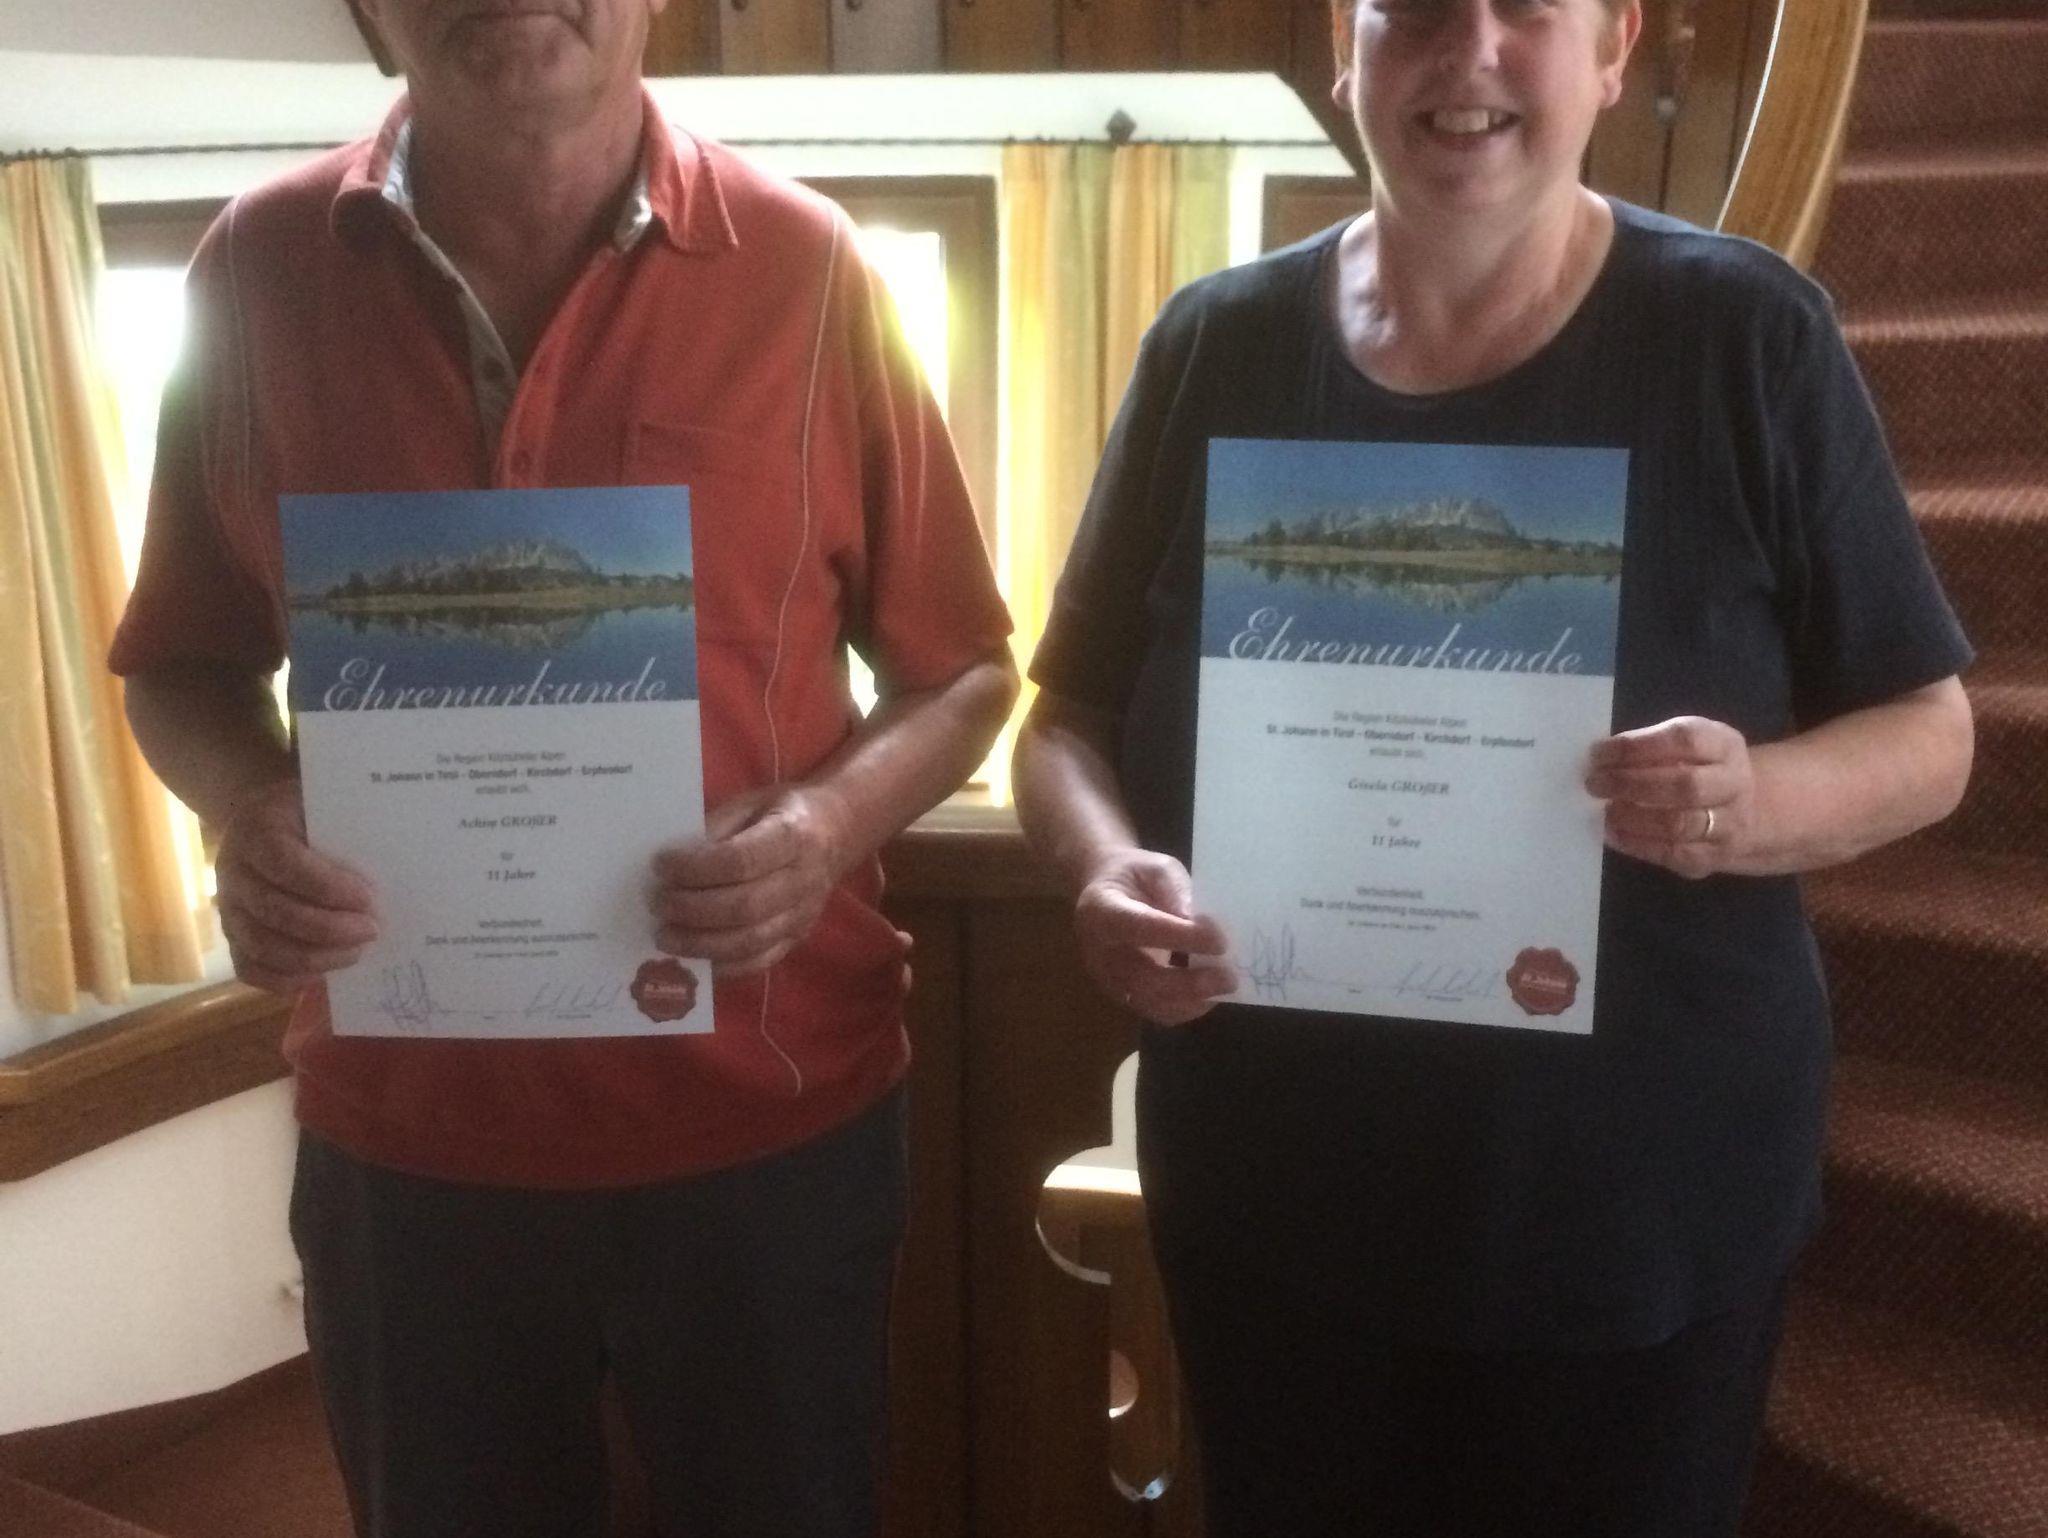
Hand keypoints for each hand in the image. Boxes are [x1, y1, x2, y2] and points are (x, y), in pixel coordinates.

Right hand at [215, 779, 379, 994]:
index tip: (369, 898)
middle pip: (275, 911)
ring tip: (357, 952)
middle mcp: (232, 872)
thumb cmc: (305, 814)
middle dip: (329, 928)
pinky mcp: (232, 937)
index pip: (284, 864)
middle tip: (372, 930)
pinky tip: (323, 974)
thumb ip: (345, 830)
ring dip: (315, 957)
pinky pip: (249, 968)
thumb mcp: (322, 805)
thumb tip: (390, 863)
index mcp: (255, 831)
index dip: (327, 886)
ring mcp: (228, 908)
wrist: (264, 824)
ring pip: (262, 946)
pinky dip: (285, 979)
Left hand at [651, 785, 847, 974]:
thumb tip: (670, 866)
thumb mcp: (748, 804)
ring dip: (699, 943)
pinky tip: (691, 955)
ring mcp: (803, 915)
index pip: (740, 860)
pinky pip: (758, 962)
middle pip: (744, 907)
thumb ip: (714, 830)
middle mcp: (804, 880)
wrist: (835, 831)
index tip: (660, 865)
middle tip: (657, 903)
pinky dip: (720, 964)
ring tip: (664, 935)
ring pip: (749, 942)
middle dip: (691, 909)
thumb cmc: (780, 812)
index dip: (695, 868)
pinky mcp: (797, 938)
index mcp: (793, 836)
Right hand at [1073, 848, 1236, 1025]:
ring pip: (1150, 1002)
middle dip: (1189, 983)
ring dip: (1192, 1000)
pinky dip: (1186, 1007)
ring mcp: (1109, 979)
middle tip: (1229, 977)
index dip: (1180, 937)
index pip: (1139, 927)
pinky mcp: (1123, 995)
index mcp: (1101, 910)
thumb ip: (1176, 891)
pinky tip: (1209, 993)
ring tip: (1224, 986)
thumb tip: (1200, 924)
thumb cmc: (1135, 876)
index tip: (1220, 941)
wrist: (1106, 893)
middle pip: (1142, 978)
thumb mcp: (1157, 868)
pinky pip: (1155, 1011)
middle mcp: (1100, 952)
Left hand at [1585, 716, 1756, 878]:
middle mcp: (1734, 784)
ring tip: (1604, 811)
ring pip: (1682, 824)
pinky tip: (1614, 835)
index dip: (1637, 746)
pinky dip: (1639, 845)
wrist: (1752, 811)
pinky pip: (1677, 855)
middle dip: (1632, 784)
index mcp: (1725, 745)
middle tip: (1595, 783)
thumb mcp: (1691, 746)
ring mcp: (1730, 824)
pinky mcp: (1716, 856)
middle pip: (1685, 785)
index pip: (1684, 740)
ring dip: (1634, 818)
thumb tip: (1601, 758)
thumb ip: (1653, 746)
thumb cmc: (1703, 769)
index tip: (1599, 753)